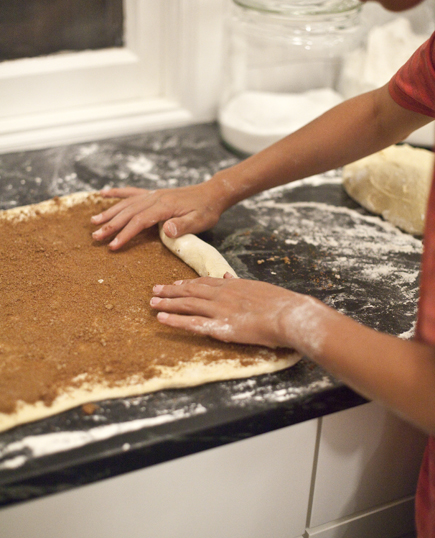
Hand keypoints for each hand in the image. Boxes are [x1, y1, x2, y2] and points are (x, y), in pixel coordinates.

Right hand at [91, 184, 224, 249]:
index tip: (113, 245)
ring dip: (110, 212)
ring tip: (94, 222)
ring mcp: (153, 194)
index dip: (125, 233)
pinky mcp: (154, 194)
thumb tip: (166, 229)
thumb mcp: (199, 221)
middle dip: (111, 225)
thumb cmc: (206, 210)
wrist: (212, 193)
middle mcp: (155, 198)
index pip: (140, 221)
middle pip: (128, 212)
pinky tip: (103, 193)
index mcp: (165, 206)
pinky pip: (132, 192)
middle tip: (96, 236)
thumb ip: (183, 226)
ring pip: (127, 203)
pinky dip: (117, 192)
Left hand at [150, 274, 324, 350]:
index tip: (176, 283)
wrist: (289, 314)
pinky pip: (192, 324)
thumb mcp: (260, 287)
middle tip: (155, 290)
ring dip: (167, 303)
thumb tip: (230, 276)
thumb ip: (242, 283)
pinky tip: (161, 319)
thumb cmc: (281, 303)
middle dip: (171, 291)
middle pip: (190, 291)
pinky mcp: (220, 326)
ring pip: (187, 305)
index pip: (204, 283)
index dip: (187, 284)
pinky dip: (175, 321)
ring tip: (152, 303)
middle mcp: (222, 294)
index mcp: (233, 285)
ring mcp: (219, 309)